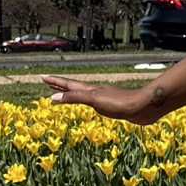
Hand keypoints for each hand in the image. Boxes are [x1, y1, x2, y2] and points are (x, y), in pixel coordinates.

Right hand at [40, 76, 162, 124]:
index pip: (68, 85)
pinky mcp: (112, 106)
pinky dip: (85, 102)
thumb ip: (75, 98)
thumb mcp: (94, 100)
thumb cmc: (119, 103)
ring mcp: (104, 98)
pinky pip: (93, 103)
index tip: (43, 77)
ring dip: (72, 93)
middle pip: (74, 88)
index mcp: (90, 90)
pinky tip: (89, 104)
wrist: (142, 107)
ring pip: (83, 95)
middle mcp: (96, 92)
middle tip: (48, 82)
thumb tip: (54, 97)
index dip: (55, 82)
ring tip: (64, 93)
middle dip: (60, 85)